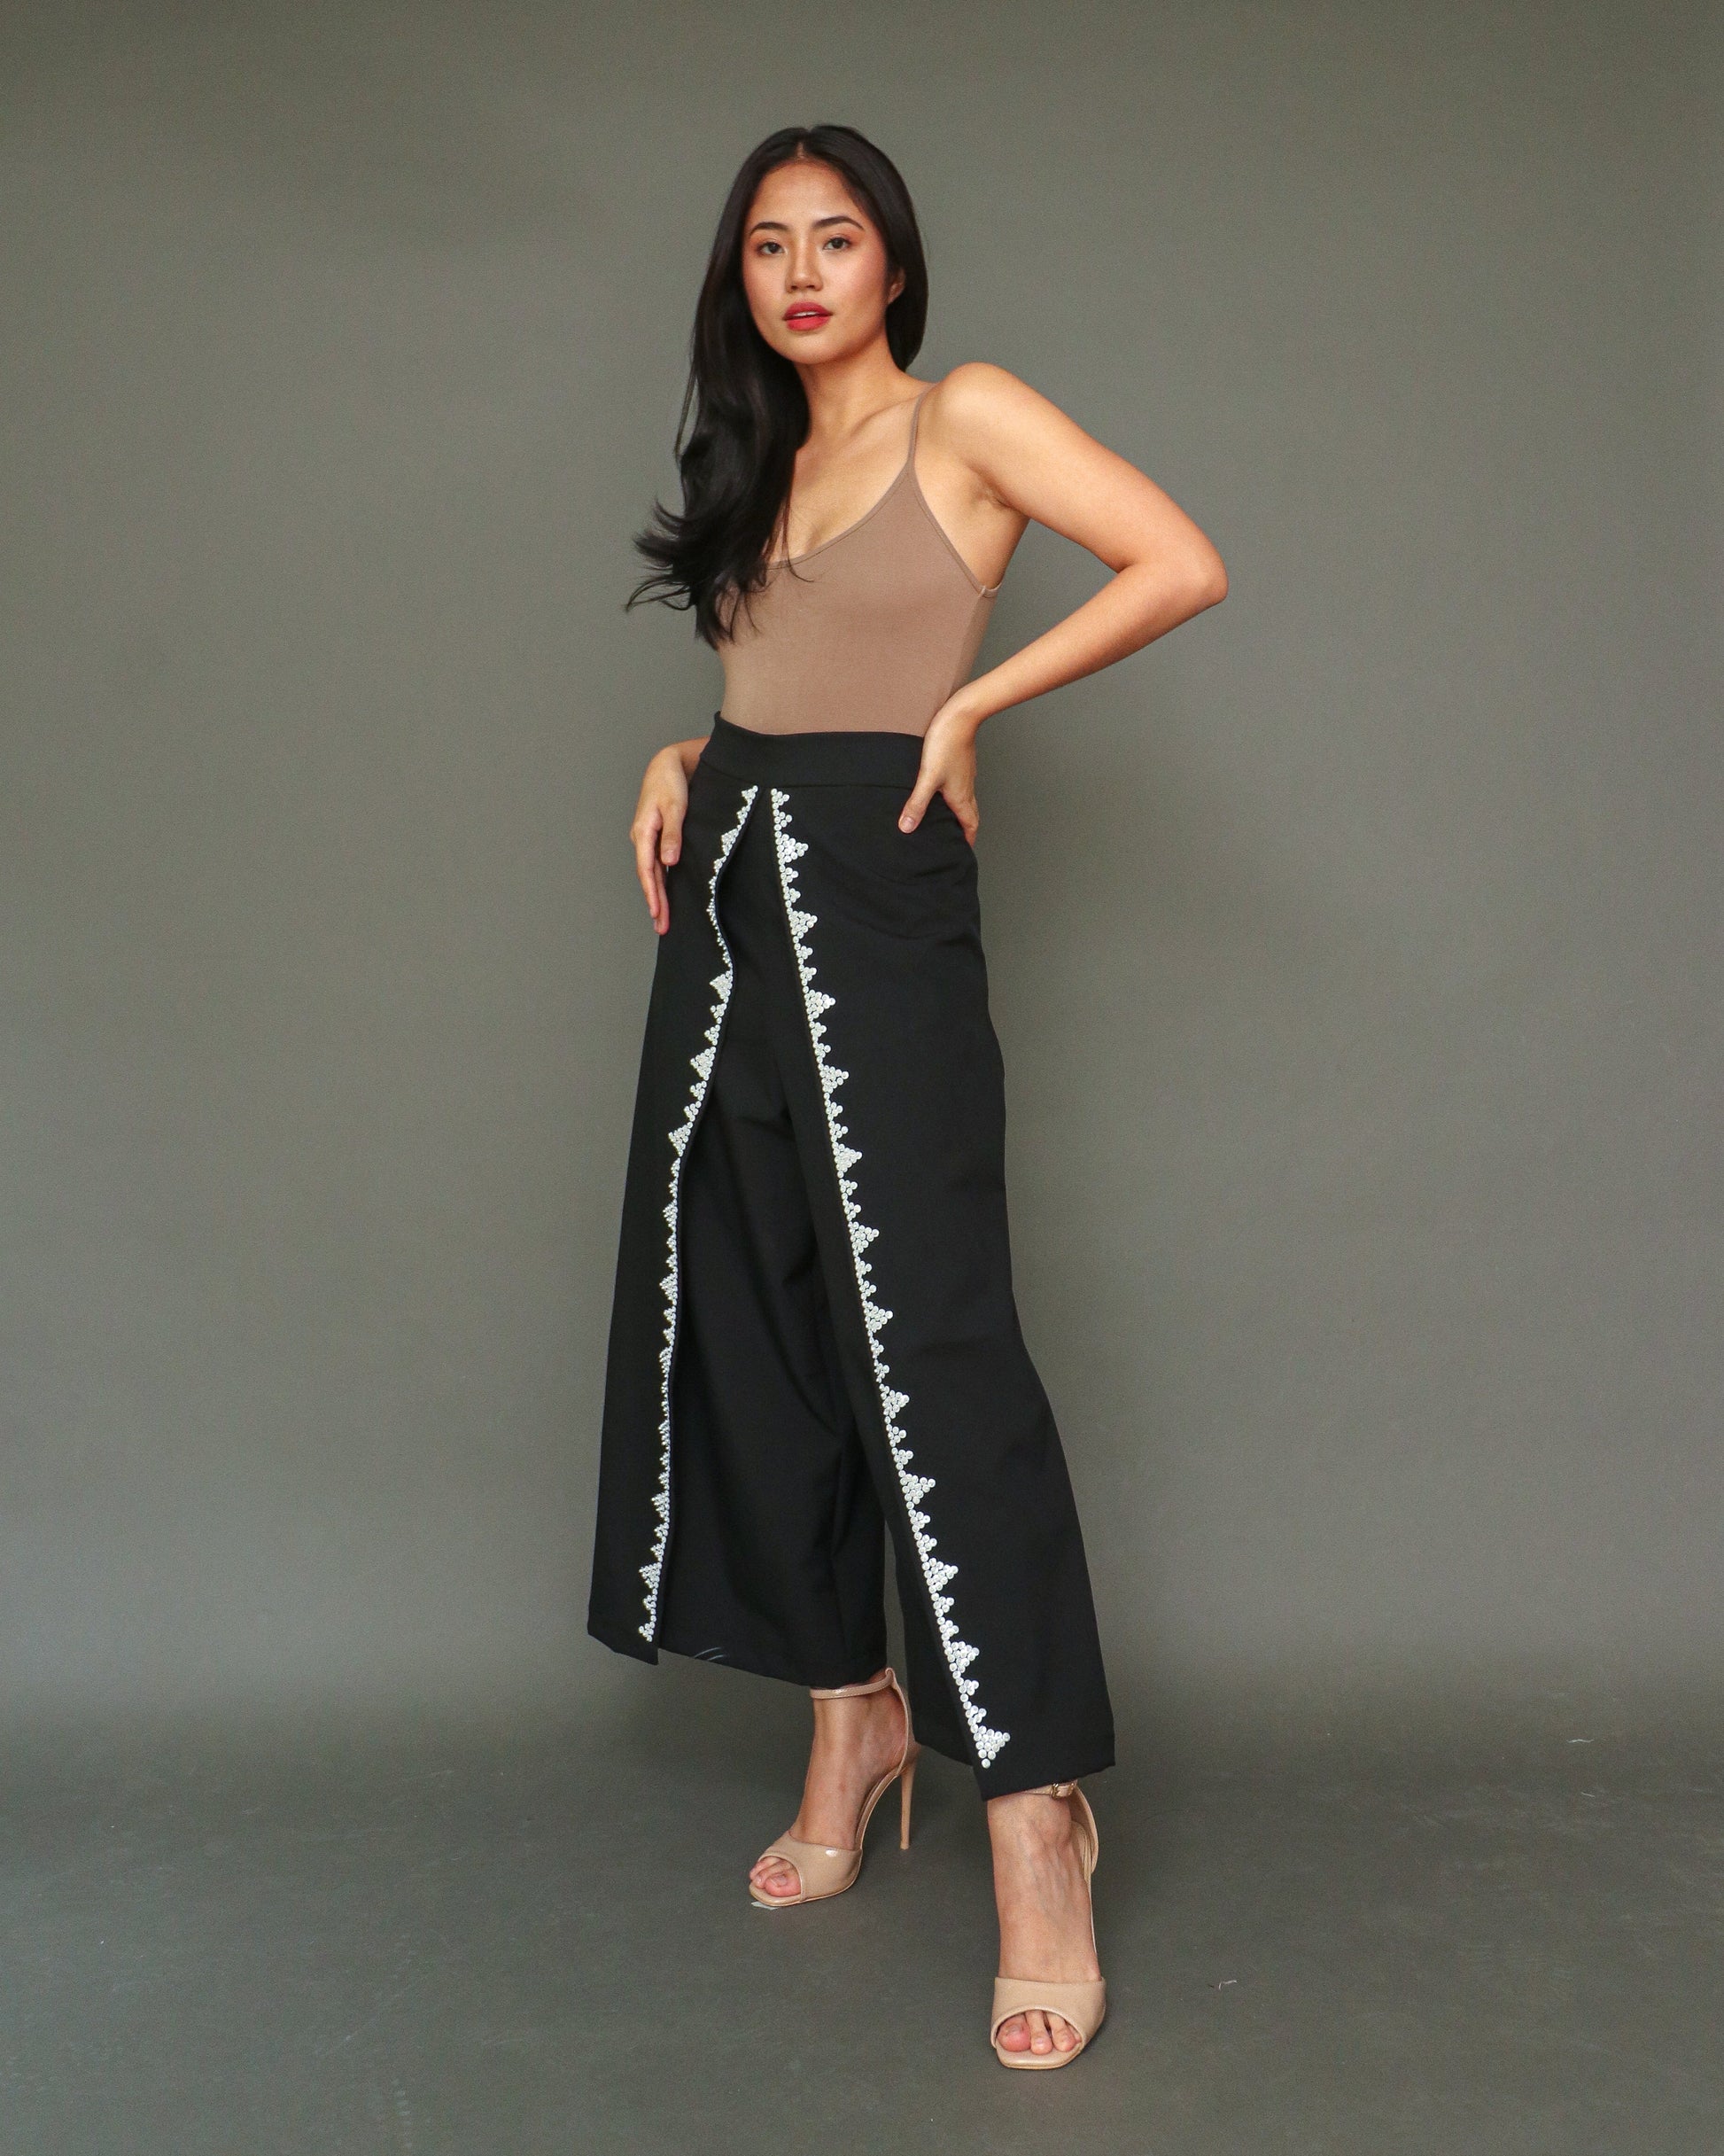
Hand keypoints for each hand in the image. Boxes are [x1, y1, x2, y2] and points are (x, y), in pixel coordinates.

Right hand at [632, 743, 692, 934]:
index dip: (652, 893)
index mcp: (643, 832)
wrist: (667, 764)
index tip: (657, 913)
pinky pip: (657, 865)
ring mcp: (648, 839)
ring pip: (652, 873)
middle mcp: (642, 839)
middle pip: (648, 877)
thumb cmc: (670, 783)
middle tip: (661, 928)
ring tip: (662, 919)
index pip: (646, 870)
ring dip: (658, 896)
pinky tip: (666, 895)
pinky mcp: (656, 838)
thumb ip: (673, 835)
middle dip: (655, 903)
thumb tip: (669, 862)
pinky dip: (661, 882)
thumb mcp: (675, 807)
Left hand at [897, 696, 981, 843]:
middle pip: (970, 815)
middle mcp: (966, 788)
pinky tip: (942, 793)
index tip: (963, 851)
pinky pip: (961, 787)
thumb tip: (907, 827)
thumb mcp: (927, 777)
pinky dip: (955, 797)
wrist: (960, 717)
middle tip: (956, 840)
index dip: (968, 840)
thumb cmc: (946, 744)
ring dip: (960, 813)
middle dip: (965, 830)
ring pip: (966, 801)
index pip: (970, 825)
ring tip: (948, 821)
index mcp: (960, 797)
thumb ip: (917, 803)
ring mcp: (965, 776)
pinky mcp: (960, 764)